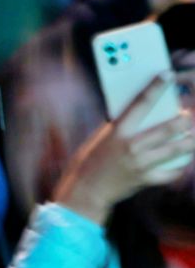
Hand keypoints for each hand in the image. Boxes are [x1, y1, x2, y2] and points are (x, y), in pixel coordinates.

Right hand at [53, 74, 194, 223]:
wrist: (84, 192)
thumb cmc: (90, 162)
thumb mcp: (100, 139)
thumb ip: (119, 126)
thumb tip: (139, 113)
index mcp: (118, 132)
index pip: (140, 104)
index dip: (156, 87)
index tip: (168, 75)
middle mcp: (131, 147)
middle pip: (169, 128)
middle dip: (184, 121)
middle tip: (187, 117)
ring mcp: (140, 164)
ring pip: (177, 149)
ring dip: (189, 142)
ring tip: (191, 137)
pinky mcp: (145, 179)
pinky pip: (171, 172)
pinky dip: (179, 167)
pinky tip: (181, 161)